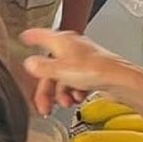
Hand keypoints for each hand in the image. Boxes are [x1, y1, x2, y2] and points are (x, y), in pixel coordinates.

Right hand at [20, 28, 138, 114]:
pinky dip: (74, 93)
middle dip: (47, 89)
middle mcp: (72, 49)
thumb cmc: (94, 70)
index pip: (41, 36)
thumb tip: (29, 64)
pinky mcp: (92, 73)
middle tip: (44, 105)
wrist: (118, 80)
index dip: (31, 38)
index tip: (24, 39)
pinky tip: (77, 99)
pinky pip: (76, 84)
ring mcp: (82, 61)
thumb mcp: (61, 70)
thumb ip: (43, 68)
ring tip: (65, 104)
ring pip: (63, 79)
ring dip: (61, 95)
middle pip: (51, 68)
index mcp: (62, 42)